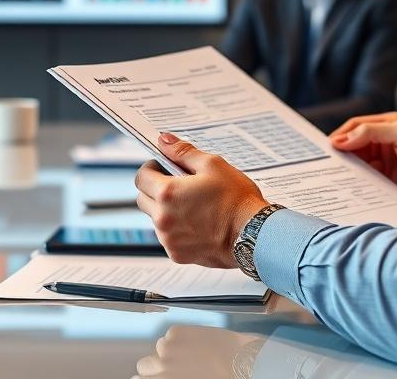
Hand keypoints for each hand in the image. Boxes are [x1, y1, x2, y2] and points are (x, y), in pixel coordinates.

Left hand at [134, 133, 268, 267]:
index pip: (141, 177)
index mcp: (167, 193)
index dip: (152, 168)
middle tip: (180, 185)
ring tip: (195, 206)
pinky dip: (177, 230)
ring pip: (155, 219)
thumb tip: (164, 141)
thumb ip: (183, 152)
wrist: (254, 235)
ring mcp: (169, 239)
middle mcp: (163, 219)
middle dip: (156, 189)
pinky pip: (168, 237)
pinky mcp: (177, 255)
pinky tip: (199, 223)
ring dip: (166, 210)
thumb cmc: (237, 200)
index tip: (165, 167)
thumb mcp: (213, 165)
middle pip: (143, 198)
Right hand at [135, 325, 262, 377]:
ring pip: (159, 347)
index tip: (157, 377)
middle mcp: (160, 368)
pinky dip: (181, 337)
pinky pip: (171, 334)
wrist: (242, 364)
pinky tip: (198, 342)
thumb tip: (163, 375)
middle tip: (175, 367)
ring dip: (170, 350)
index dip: (150, 378)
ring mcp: (168, 348)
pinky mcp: (178, 331)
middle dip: (156, 366)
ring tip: (192, 353)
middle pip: (144, 365)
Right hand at [331, 112, 396, 210]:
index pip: (356, 127)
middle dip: (339, 155)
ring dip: (346, 172)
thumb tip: (342, 139)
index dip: (341, 135)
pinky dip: (356, 186)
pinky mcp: (386, 183)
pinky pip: (366, 184)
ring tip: (332, 181)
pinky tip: (348, 192)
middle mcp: (382, 144)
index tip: (328, 149)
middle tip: (323, 166)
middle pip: (352, 147)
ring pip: (357, 166)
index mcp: (386, 126)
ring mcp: (384, 165)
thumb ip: (373, 132)